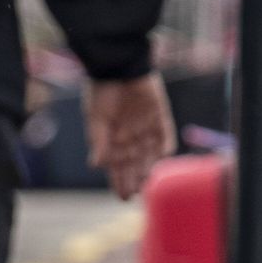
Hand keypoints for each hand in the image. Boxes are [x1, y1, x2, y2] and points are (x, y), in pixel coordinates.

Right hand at [84, 75, 174, 200]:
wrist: (118, 65)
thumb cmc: (102, 91)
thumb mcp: (95, 117)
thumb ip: (98, 141)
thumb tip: (96, 165)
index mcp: (112, 138)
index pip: (116, 166)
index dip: (118, 181)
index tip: (121, 197)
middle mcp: (130, 136)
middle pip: (133, 164)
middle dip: (133, 179)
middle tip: (134, 194)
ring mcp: (145, 127)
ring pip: (149, 154)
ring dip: (148, 168)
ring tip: (146, 182)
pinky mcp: (159, 116)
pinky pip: (165, 135)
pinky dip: (165, 146)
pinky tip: (162, 157)